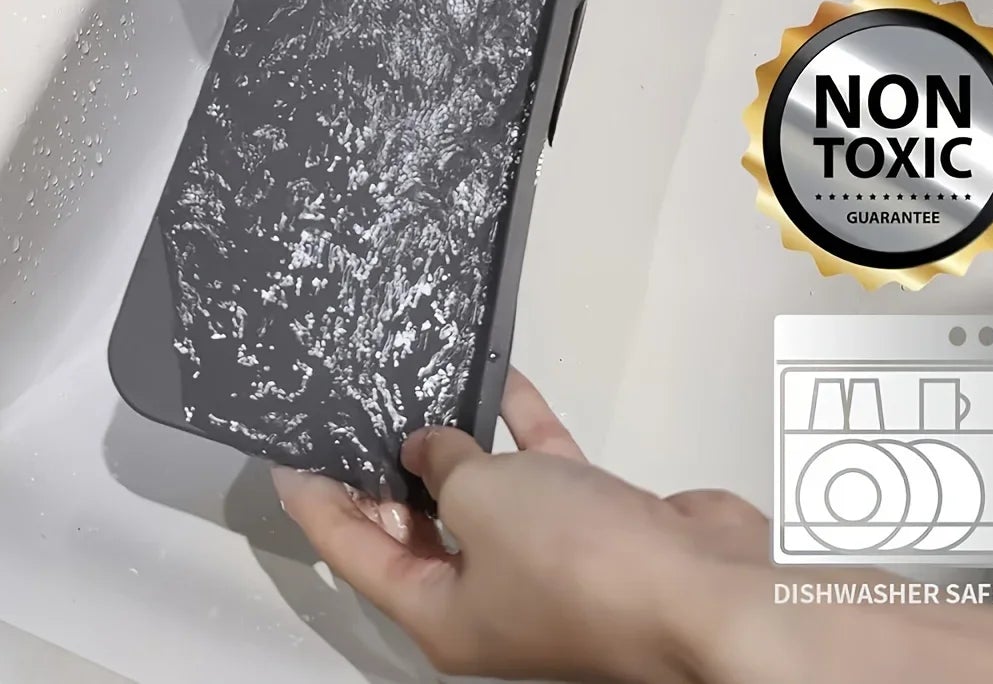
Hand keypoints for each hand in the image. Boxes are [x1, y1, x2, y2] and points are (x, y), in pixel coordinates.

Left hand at [273, 369, 766, 681]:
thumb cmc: (577, 562)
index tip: (286, 454)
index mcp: (443, 614)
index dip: (316, 503)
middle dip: (383, 468)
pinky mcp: (595, 525)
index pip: (355, 554)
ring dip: (457, 440)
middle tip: (348, 403)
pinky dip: (523, 426)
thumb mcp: (483, 503)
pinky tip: (503, 377)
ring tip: (413, 381)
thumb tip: (425, 447)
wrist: (706, 593)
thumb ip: (443, 466)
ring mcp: (544, 562)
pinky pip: (542, 469)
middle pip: (415, 528)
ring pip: (482, 495)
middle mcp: (488, 596)